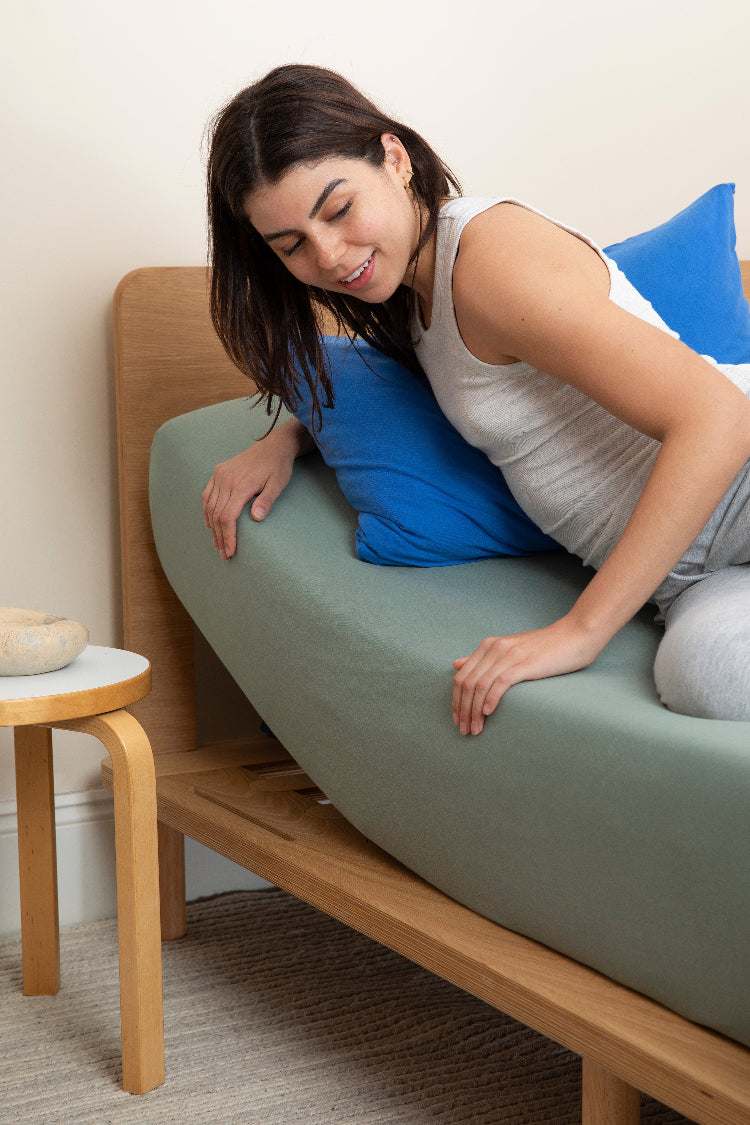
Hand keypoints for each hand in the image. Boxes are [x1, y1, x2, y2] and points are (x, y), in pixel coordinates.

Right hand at [202, 421, 306, 558]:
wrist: (274, 445)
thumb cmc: (278, 467)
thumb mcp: (278, 484)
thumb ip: (267, 501)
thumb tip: (256, 518)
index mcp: (241, 485)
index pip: (228, 517)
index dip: (228, 537)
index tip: (230, 552)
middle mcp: (226, 480)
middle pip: (217, 515)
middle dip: (220, 537)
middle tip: (224, 555)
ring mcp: (220, 475)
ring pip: (210, 506)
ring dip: (212, 527)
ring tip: (217, 543)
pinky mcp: (218, 472)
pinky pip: (207, 494)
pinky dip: (207, 511)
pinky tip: (210, 524)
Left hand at [451, 616, 604, 735]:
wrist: (575, 635)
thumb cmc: (544, 647)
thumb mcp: (509, 649)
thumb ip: (482, 658)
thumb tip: (456, 665)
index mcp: (489, 645)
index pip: (461, 676)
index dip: (456, 700)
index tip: (458, 719)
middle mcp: (495, 648)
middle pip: (467, 683)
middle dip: (462, 710)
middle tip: (465, 730)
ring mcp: (510, 655)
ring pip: (480, 685)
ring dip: (474, 711)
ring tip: (476, 729)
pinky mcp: (525, 663)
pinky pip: (501, 683)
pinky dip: (491, 699)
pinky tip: (488, 713)